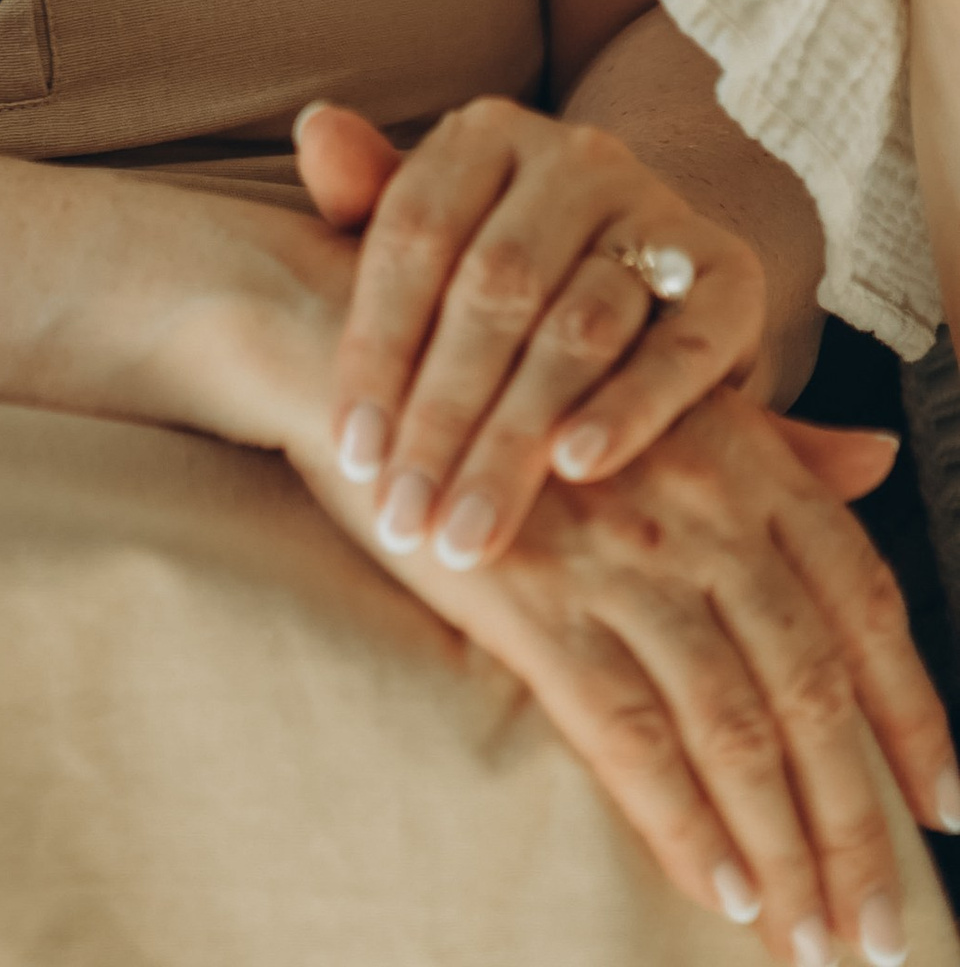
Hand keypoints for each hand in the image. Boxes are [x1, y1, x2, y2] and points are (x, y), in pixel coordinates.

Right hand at [292, 388, 959, 965]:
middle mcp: (702, 506)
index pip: (861, 600)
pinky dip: (687, 824)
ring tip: (811, 939)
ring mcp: (621, 556)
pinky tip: (723, 889)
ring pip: (736, 725)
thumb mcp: (657, 392)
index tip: (947, 804)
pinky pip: (633, 735)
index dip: (914, 709)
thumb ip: (776, 443)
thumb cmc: (515, 378)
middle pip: (812, 686)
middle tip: (882, 929)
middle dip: (857, 823)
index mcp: (744, 456)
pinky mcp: (538, 601)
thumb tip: (881, 457)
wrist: (359, 353)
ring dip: (785, 849)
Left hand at [296, 95, 765, 567]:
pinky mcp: (732, 275)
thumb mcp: (430, 232)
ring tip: (471, 530)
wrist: (651, 277)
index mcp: (487, 135)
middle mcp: (577, 157)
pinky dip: (629, 409)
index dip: (375, 349)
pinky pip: (682, 348)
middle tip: (407, 523)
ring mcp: (661, 209)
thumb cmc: (500, 267)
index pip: (414, 236)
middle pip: (494, 292)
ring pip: (578, 329)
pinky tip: (576, 469)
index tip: (352, 458)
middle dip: (442, 419)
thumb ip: (368, 195)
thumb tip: (317, 132)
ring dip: (518, 439)